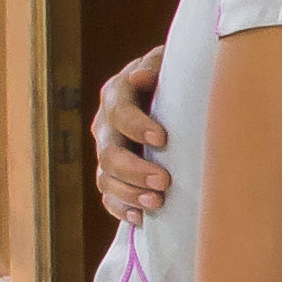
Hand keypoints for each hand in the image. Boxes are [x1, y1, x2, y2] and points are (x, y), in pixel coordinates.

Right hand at [90, 46, 172, 222]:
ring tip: (157, 202)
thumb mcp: (169, 64)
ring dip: (130, 193)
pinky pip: (109, 198)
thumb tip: (141, 77)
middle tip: (164, 181)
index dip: (137, 125)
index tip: (162, 138)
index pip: (118, 111)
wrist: (173, 97)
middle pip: (109, 153)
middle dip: (135, 169)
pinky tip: (142, 218)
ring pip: (106, 179)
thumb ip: (156, 67)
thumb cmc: (175, 77)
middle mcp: (106, 125)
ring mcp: (107, 153)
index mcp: (117, 94)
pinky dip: (122, 210)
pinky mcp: (114, 176)